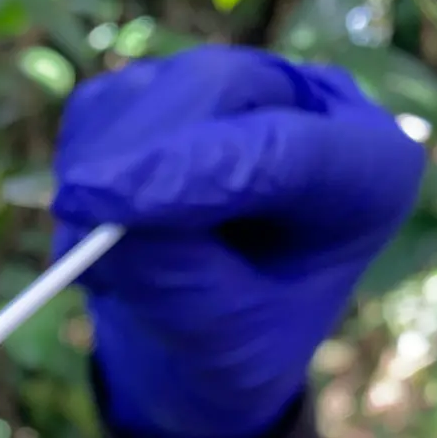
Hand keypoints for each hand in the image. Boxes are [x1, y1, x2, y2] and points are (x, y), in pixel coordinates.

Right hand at [51, 45, 425, 437]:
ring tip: (102, 267)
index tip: (97, 201)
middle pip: (216, 89)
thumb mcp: (220, 344)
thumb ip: (174, 282)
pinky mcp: (160, 96)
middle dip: (137, 153)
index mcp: (363, 178)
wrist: (198, 344)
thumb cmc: (230, 348)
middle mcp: (307, 113)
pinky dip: (77, 168)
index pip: (284, 153)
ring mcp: (232, 94)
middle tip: (73, 212)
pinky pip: (97, 111)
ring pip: (145, 95)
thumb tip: (93, 209)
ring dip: (98, 175)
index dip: (191, 171)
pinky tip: (95, 228)